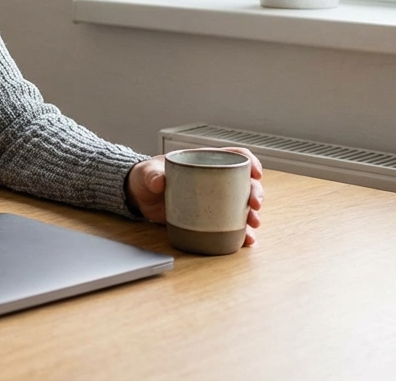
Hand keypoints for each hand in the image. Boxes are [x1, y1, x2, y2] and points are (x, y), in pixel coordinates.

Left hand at [127, 147, 264, 246]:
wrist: (139, 196)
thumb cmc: (147, 177)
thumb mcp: (148, 173)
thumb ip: (152, 175)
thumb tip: (159, 182)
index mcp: (204, 161)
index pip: (234, 156)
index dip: (249, 161)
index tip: (255, 173)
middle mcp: (214, 180)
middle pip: (244, 183)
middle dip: (255, 193)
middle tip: (255, 205)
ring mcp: (214, 200)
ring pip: (242, 205)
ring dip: (252, 215)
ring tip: (253, 225)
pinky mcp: (209, 218)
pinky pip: (230, 225)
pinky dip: (241, 232)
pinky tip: (247, 240)